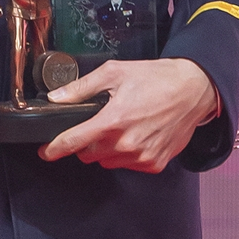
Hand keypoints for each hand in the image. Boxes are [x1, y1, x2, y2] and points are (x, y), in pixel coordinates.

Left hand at [38, 58, 216, 172]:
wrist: (193, 90)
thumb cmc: (156, 78)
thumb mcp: (115, 72)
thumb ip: (82, 87)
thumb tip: (57, 97)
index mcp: (113, 120)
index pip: (74, 141)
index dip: (55, 148)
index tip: (45, 152)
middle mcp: (127, 143)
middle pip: (89, 154)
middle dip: (86, 141)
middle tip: (99, 121)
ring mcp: (142, 157)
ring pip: (108, 161)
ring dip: (106, 148)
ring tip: (121, 124)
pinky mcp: (154, 164)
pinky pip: (128, 165)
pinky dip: (125, 154)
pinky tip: (136, 134)